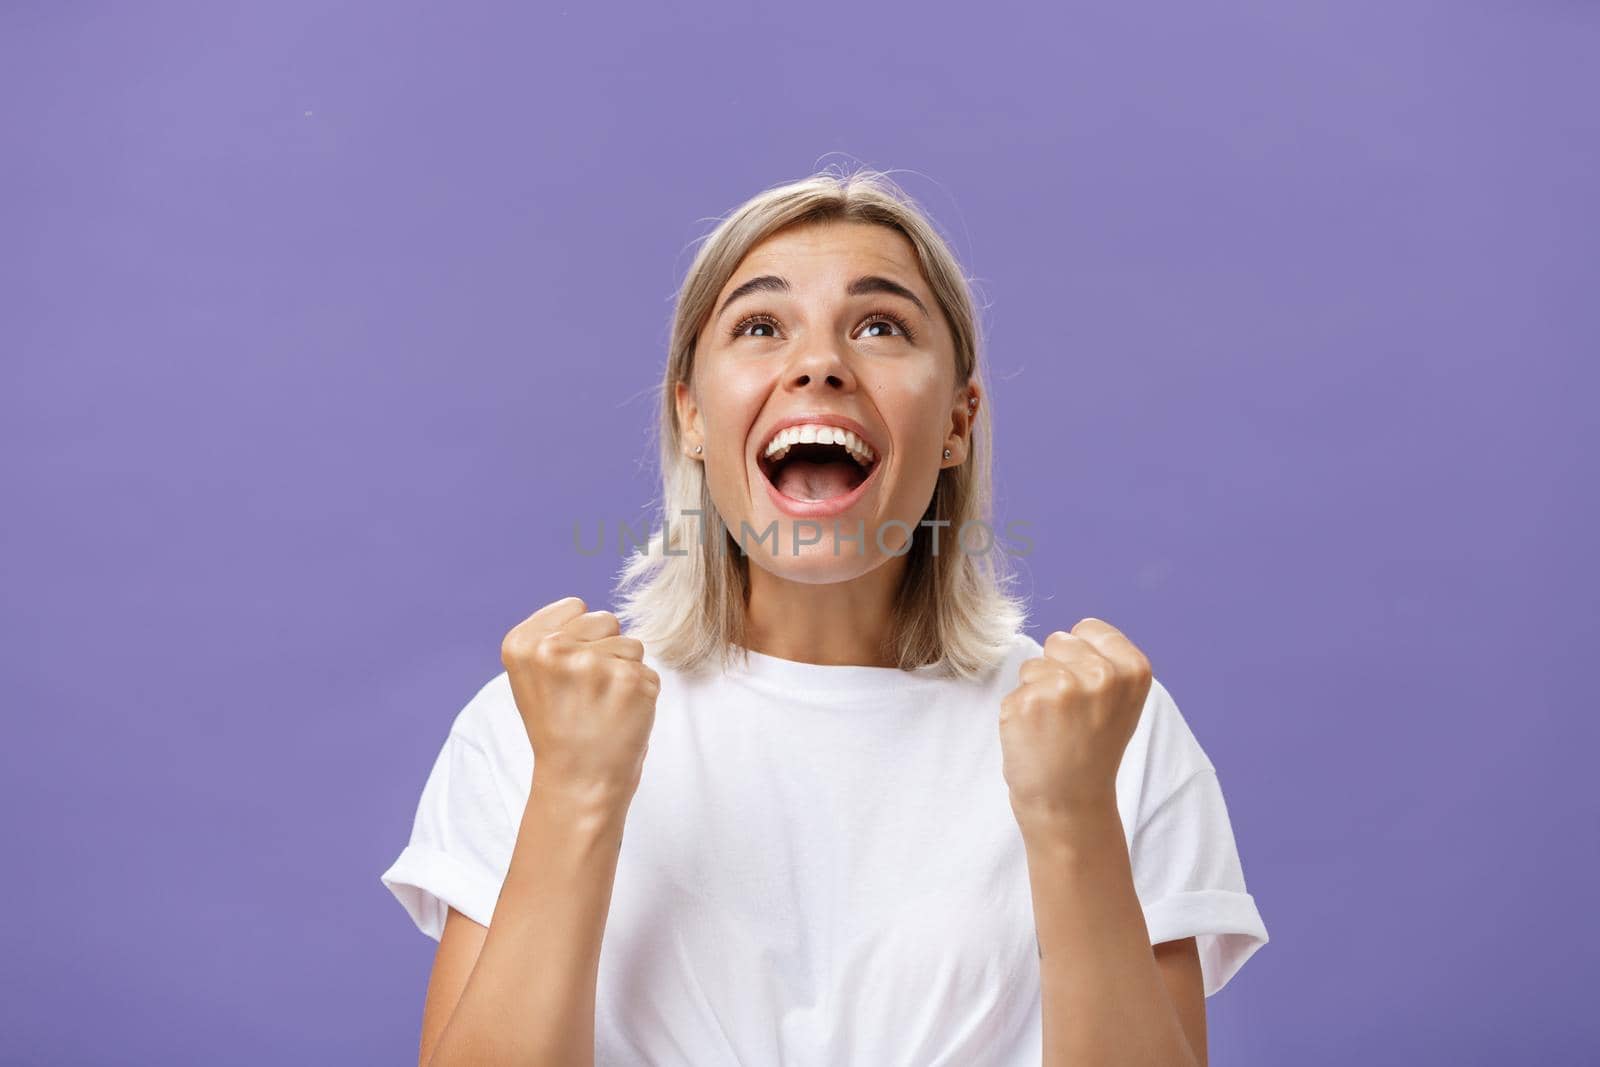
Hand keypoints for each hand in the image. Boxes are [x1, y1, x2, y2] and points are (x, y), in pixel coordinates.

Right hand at [500, 596, 660, 809]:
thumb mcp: (533, 676)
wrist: (577, 781)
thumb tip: (584, 607)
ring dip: (624, 671)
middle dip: (604, 650)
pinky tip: (621, 715)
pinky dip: (642, 692)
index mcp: (523, 643)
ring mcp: (593, 664)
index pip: (576, 606)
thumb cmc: (560, 726)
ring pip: (631, 644)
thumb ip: (551, 634)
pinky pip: (649, 670)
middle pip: (606, 619)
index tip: (566, 675)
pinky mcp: (630, 681)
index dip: (578, 640)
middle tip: (587, 693)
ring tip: (603, 705)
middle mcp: (553, 649)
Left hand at [999, 618, 1153, 823]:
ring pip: (1032, 665)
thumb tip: (1071, 633)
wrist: (1070, 804)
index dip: (1081, 658)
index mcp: (1133, 669)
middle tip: (1070, 715)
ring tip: (1054, 728)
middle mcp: (1103, 674)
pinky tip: (1036, 738)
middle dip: (1057, 671)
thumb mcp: (1120, 702)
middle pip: (1058, 640)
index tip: (1090, 694)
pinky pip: (1013, 690)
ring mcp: (1064, 688)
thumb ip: (1106, 663)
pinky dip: (1018, 712)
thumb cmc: (1091, 749)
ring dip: (1036, 691)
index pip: (1088, 628)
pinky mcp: (1028, 702)